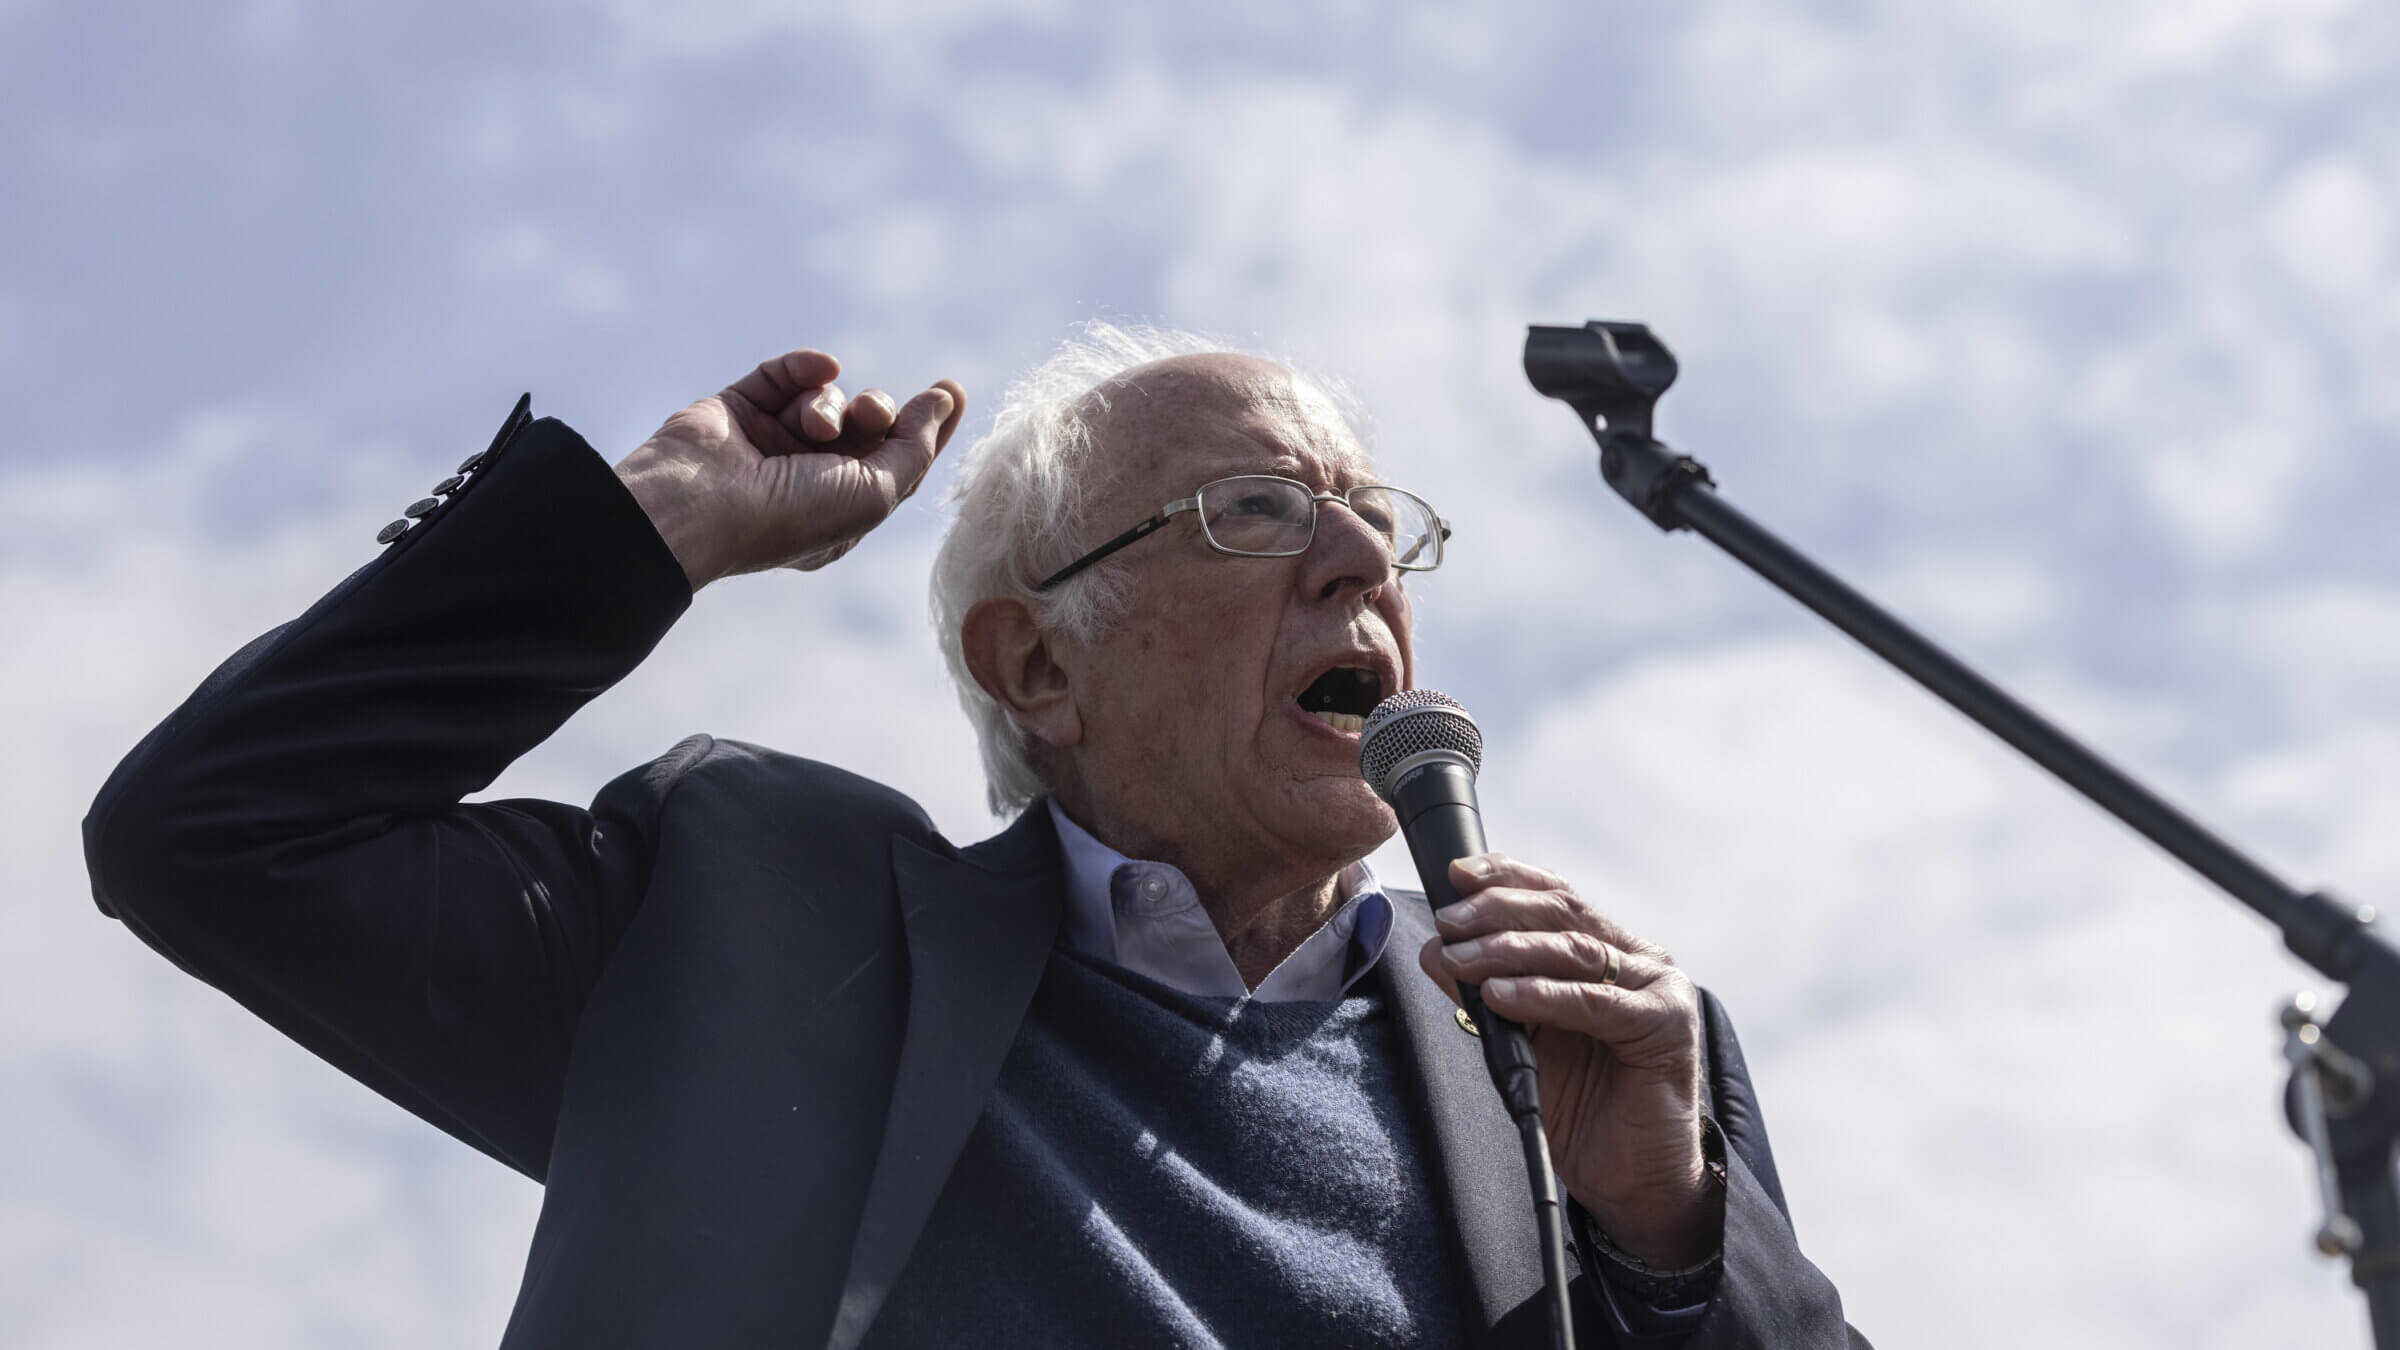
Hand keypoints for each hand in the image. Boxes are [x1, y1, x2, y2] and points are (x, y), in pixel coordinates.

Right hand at [614, 348, 965, 589]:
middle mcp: (807, 477)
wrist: (701, 504)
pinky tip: (817, 368)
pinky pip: (784, 374)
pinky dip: (804, 367)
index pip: (898, 461)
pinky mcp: (740, 407)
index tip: (950, 388)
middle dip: (877, 411)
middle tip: (869, 415)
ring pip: (826, 397)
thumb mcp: (875, 494)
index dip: (927, 426)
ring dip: (830, 402)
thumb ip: (915, 448)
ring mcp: (771, 441)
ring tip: (814, 423)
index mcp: (841, 510)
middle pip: (866, 424)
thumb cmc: (791, 515)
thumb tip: (945, 400)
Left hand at [1419, 854, 1720, 1268]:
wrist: (1631, 1181)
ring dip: (1508, 950)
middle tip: (1447, 922)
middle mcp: (1639, 960)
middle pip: (1562, 914)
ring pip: (1573, 951)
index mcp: (1611, 951)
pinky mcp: (1665, 1026)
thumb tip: (1438, 951)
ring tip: (1460, 958)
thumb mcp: (1525, 1040)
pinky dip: (1543, 994)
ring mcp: (1658, 988)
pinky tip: (1502, 994)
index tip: (1456, 874)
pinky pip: (1594, 1002)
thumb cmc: (1582, 1108)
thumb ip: (1492, 992)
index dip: (1507, 878)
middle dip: (1496, 911)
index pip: (1557, 896)